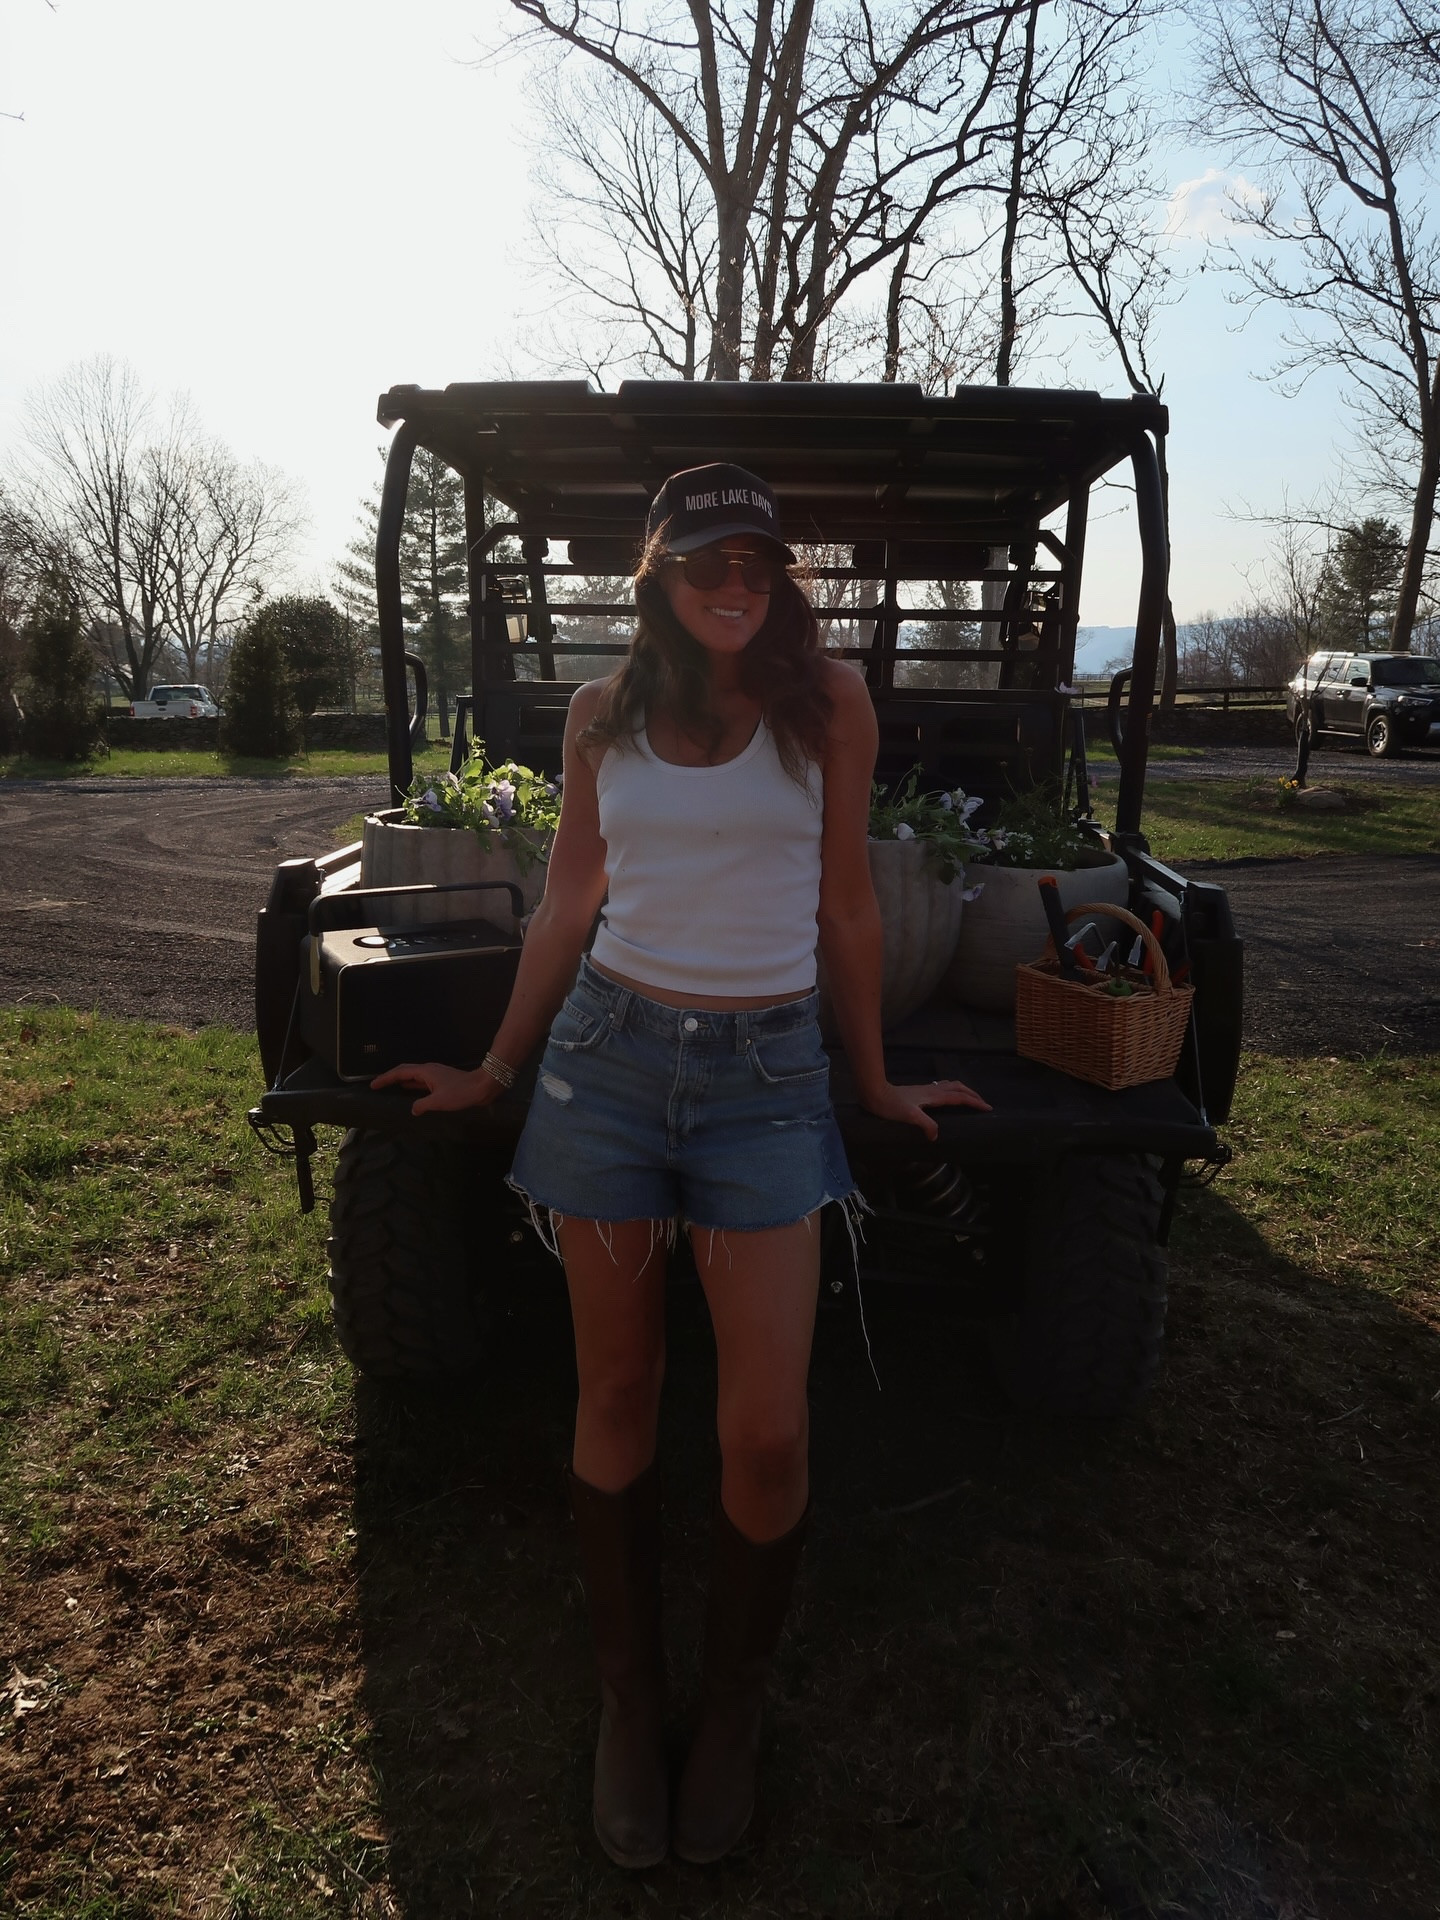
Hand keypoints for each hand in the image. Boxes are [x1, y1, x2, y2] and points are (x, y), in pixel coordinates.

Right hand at [370, 1061, 500, 1113]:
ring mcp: (436, 1075)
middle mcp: (429, 1070)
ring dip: (402, 1081)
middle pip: (405, 1071)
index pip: (400, 1072)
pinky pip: (422, 1082)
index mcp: (425, 1072)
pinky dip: (413, 1086)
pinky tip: (411, 1092)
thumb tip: (413, 1109)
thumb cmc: (460, 1093)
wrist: (482, 1087)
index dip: (386, 1078)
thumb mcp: (439, 1102)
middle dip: (391, 1077)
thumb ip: (422, 1105)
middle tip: (378, 1085)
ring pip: (414, 1076)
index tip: (374, 1084)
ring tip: (391, 1088)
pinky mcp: (442, 1081)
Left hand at [861, 1077, 990, 1140]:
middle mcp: (931, 1091)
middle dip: (972, 1095)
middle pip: (958, 1088)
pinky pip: (941, 1088)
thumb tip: (936, 1136)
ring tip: (970, 1097)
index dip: (974, 1102)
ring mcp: (925, 1090)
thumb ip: (926, 1124)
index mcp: (933, 1096)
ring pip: (950, 1086)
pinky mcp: (918, 1092)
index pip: (959, 1098)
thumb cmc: (890, 1105)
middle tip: (983, 1103)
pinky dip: (951, 1090)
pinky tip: (946, 1096)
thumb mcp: (910, 1116)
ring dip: (963, 1090)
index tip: (987, 1107)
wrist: (874, 1093)